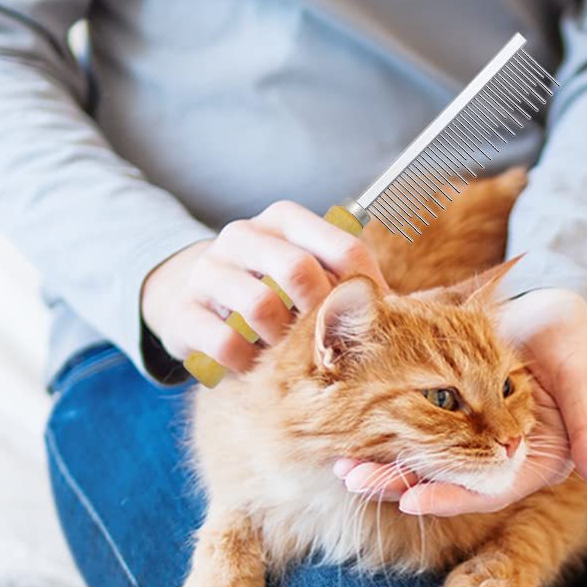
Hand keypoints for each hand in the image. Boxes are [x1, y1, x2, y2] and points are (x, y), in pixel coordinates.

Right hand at [141, 201, 386, 371]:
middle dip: (319, 315)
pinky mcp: (183, 310)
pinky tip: (253, 367)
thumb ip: (349, 286)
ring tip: (286, 356)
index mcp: (286, 219)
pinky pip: (225, 343)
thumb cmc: (271, 292)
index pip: (343, 249)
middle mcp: (244, 234)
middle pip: (299, 271)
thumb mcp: (310, 276)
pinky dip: (247, 364)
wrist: (192, 298)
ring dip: (282, 343)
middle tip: (324, 344)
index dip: (364, 294)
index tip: (368, 322)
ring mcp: (209, 270)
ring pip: (259, 306)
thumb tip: (403, 315)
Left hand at [334, 289, 586, 514]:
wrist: (546, 295)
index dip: (450, 496)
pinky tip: (350, 433)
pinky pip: (410, 427)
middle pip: (444, 481)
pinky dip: (383, 431)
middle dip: (399, 483)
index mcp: (532, 459)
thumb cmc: (568, 337)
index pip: (486, 489)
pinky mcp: (446, 410)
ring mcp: (469, 434)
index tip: (411, 501)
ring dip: (383, 462)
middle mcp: (496, 455)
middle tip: (355, 479)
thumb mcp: (582, 383)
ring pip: (421, 459)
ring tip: (342, 464)